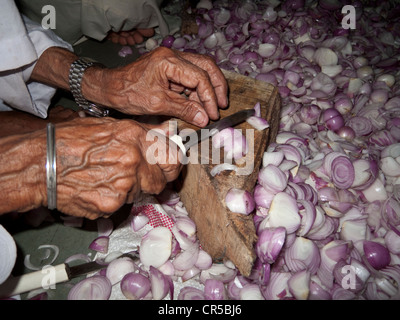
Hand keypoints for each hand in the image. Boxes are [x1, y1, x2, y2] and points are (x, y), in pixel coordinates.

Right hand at [53, 117, 181, 218]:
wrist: (42, 163)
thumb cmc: (71, 141)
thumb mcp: (109, 126)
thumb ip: (144, 131)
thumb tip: (169, 131)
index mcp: (135, 137)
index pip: (173, 157)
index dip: (173, 163)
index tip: (170, 165)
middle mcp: (133, 161)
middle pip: (162, 180)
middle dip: (154, 179)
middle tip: (138, 174)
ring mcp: (124, 186)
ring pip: (141, 193)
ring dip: (131, 188)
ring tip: (107, 177)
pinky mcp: (111, 205)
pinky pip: (122, 205)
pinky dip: (114, 200)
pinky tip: (98, 187)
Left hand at [96, 47, 227, 126]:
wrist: (109, 88)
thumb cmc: (127, 93)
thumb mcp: (157, 104)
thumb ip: (183, 109)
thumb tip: (204, 118)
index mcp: (169, 60)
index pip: (199, 76)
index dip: (209, 97)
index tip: (213, 114)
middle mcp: (173, 55)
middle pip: (206, 66)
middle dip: (216, 86)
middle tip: (221, 106)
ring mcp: (172, 60)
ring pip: (201, 70)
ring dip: (208, 88)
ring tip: (212, 108)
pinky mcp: (170, 68)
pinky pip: (190, 76)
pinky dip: (197, 90)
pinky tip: (199, 104)